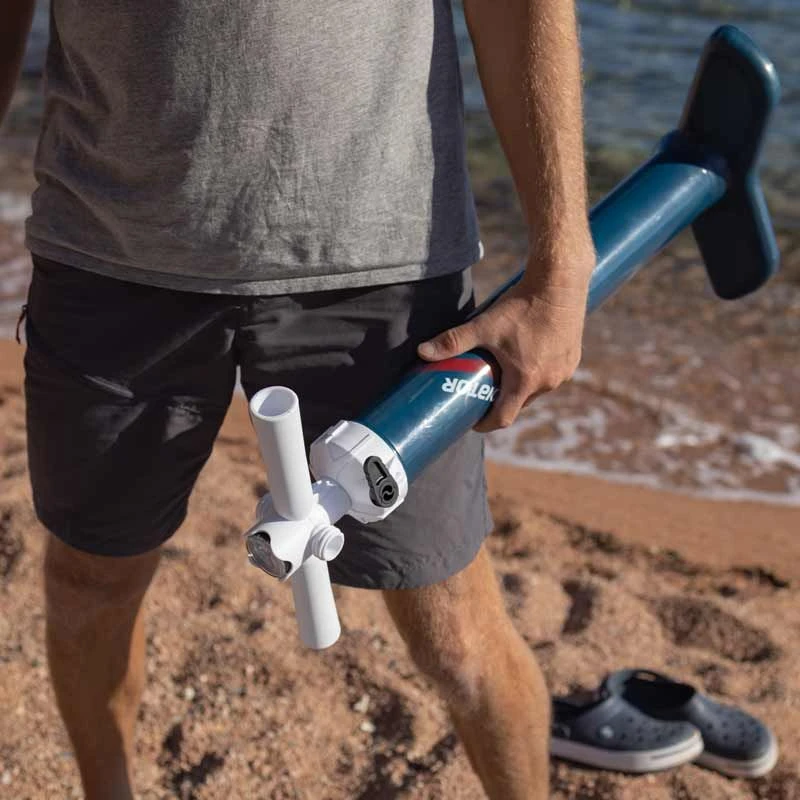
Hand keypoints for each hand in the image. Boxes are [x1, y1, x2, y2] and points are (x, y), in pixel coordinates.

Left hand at [417, 256, 592, 432]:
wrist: (560, 284)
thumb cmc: (521, 307)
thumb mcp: (484, 326)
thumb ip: (453, 341)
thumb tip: (422, 352)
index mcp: (525, 381)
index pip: (503, 418)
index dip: (485, 423)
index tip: (472, 420)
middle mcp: (547, 382)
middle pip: (519, 404)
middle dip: (501, 402)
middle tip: (482, 391)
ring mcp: (563, 372)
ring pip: (536, 390)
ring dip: (520, 387)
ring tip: (504, 374)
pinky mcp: (572, 360)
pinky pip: (551, 375)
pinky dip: (537, 374)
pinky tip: (527, 360)